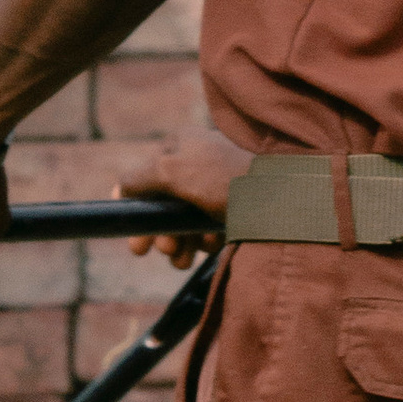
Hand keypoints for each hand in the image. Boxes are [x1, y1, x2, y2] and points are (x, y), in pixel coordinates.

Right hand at [118, 135, 239, 267]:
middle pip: (165, 204)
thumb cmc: (223, 179)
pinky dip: (206, 238)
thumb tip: (121, 190)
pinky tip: (214, 242)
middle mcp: (198, 160)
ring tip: (187, 257)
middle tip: (167, 252)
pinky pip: (209, 225)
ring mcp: (216, 183)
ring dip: (182, 242)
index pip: (145, 180)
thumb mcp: (171, 171)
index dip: (138, 214)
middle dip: (163, 234)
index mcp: (181, 143)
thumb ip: (139, 178)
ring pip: (185, 220)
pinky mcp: (234, 204)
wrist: (281, 196)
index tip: (138, 246)